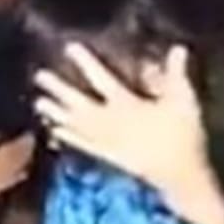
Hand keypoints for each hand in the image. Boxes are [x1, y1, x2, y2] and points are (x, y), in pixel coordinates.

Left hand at [33, 44, 208, 192]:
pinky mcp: (108, 156)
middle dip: (60, 88)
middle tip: (40, 76)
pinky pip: (83, 144)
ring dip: (57, 112)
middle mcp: (109, 121)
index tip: (70, 48)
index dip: (86, 62)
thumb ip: (177, 74)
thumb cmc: (183, 135)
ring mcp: (106, 140)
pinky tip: (55, 130)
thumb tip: (178, 48)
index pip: (102, 79)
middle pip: (79, 102)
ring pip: (76, 124)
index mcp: (126, 105)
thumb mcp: (183, 100)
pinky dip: (68, 137)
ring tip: (39, 102)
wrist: (179, 175)